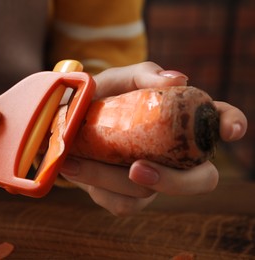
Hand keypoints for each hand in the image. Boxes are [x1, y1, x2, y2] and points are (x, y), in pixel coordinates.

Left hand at [60, 61, 246, 216]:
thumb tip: (177, 80)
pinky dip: (96, 187)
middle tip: (136, 167)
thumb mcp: (114, 80)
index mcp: (178, 121)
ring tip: (74, 163)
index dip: (231, 124)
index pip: (217, 121)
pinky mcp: (128, 197)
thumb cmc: (97, 98)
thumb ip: (143, 75)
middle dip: (173, 181)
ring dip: (109, 179)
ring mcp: (153, 178)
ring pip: (149, 194)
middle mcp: (172, 154)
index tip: (229, 130)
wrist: (63, 124)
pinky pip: (122, 204)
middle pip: (200, 179)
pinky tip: (74, 168)